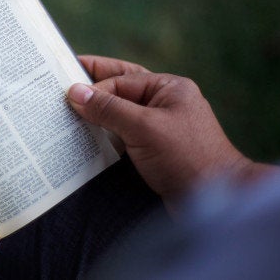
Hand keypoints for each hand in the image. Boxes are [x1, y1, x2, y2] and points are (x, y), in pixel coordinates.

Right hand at [68, 56, 254, 206]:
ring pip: (121, 112)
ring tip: (69, 108)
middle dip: (94, 85)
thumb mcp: (143, 128)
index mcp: (169, 88)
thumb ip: (108, 108)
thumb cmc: (186, 158)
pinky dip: (106, 133)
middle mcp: (165, 103)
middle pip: (122, 88)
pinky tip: (88, 135)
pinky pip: (124, 134)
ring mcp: (161, 127)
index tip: (65, 94)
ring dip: (98, 111)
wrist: (217, 200)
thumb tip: (75, 92)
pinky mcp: (155, 150)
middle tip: (63, 78)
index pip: (122, 80)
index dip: (94, 86)